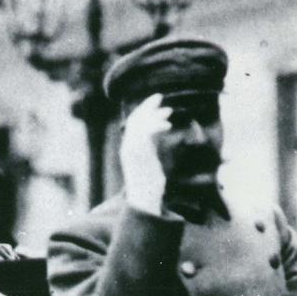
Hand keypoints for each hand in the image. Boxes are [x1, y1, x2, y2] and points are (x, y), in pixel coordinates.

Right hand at [120, 94, 170, 214]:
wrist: (144, 199)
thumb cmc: (149, 182)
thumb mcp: (149, 158)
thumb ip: (150, 144)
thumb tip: (157, 130)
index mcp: (129, 146)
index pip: (133, 122)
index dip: (143, 109)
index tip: (155, 101)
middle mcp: (128, 147)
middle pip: (135, 119)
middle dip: (147, 106)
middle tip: (160, 96)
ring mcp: (132, 151)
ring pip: (140, 125)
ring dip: (154, 115)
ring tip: (168, 111)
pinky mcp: (139, 155)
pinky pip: (146, 135)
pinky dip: (156, 126)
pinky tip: (168, 125)